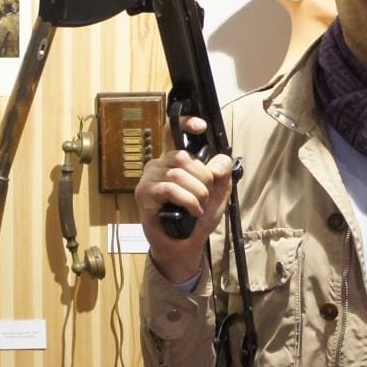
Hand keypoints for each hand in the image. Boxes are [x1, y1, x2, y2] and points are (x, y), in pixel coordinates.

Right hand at [134, 115, 234, 283]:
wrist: (185, 244)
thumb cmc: (197, 217)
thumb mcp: (218, 191)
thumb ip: (222, 172)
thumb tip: (217, 162)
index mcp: (174, 160)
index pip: (172, 131)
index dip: (184, 122)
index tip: (200, 126)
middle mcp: (159, 165)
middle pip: (182, 156)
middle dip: (202, 176)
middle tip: (206, 194)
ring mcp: (149, 179)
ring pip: (177, 173)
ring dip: (196, 192)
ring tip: (199, 206)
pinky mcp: (145, 195)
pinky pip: (169, 189)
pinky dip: (187, 200)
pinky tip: (192, 211)